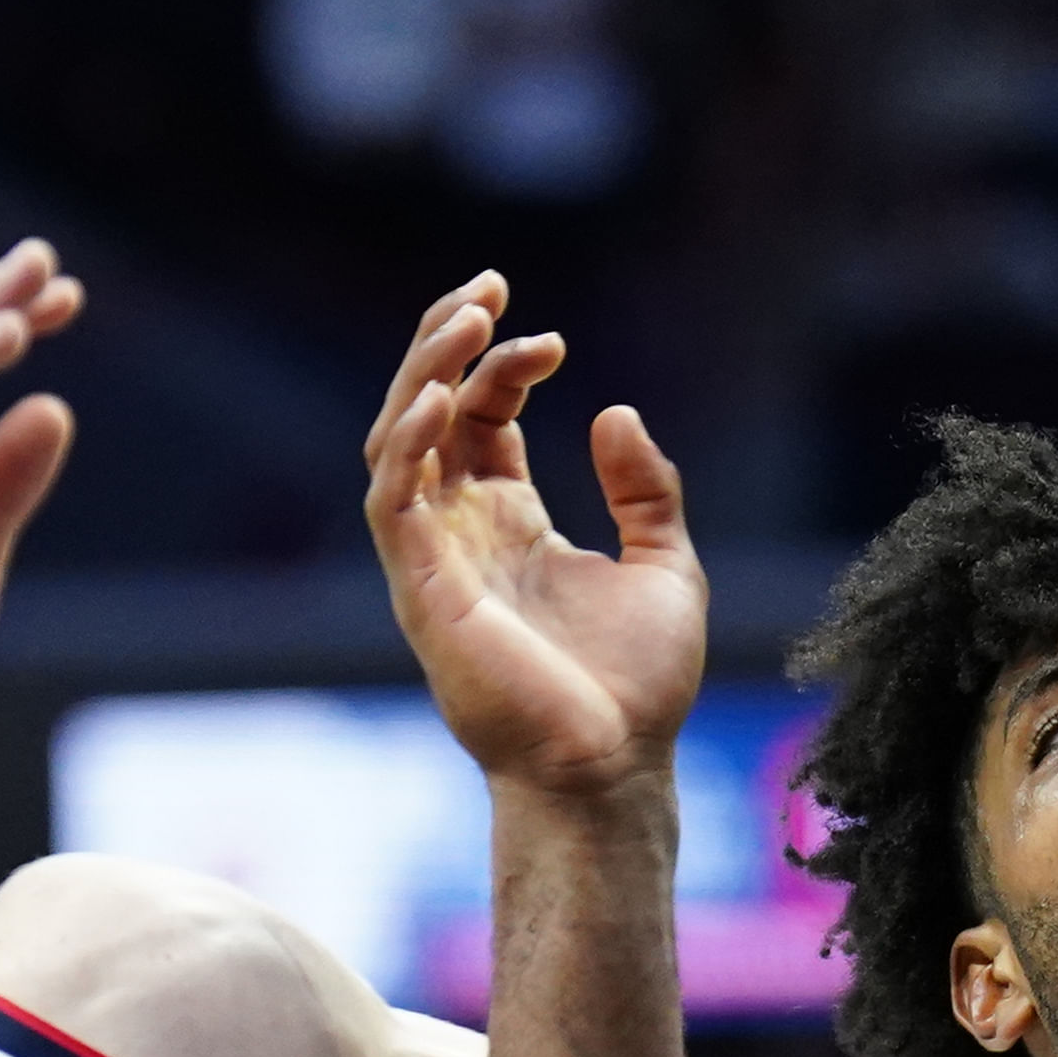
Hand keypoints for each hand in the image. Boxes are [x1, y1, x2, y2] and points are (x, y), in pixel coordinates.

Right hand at [363, 273, 703, 794]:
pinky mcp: (422, 588)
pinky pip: (392, 501)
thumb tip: (613, 412)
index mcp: (512, 525)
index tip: (553, 339)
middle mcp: (464, 533)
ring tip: (465, 318)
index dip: (505, 366)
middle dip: (447, 345)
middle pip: (430, 413)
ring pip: (398, 443)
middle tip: (484, 288)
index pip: (484, 419)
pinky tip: (445, 398)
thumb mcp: (665, 568)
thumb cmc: (636, 687)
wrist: (613, 767)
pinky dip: (410, 444)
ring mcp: (436, 559)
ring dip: (422, 375)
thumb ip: (643, 491)